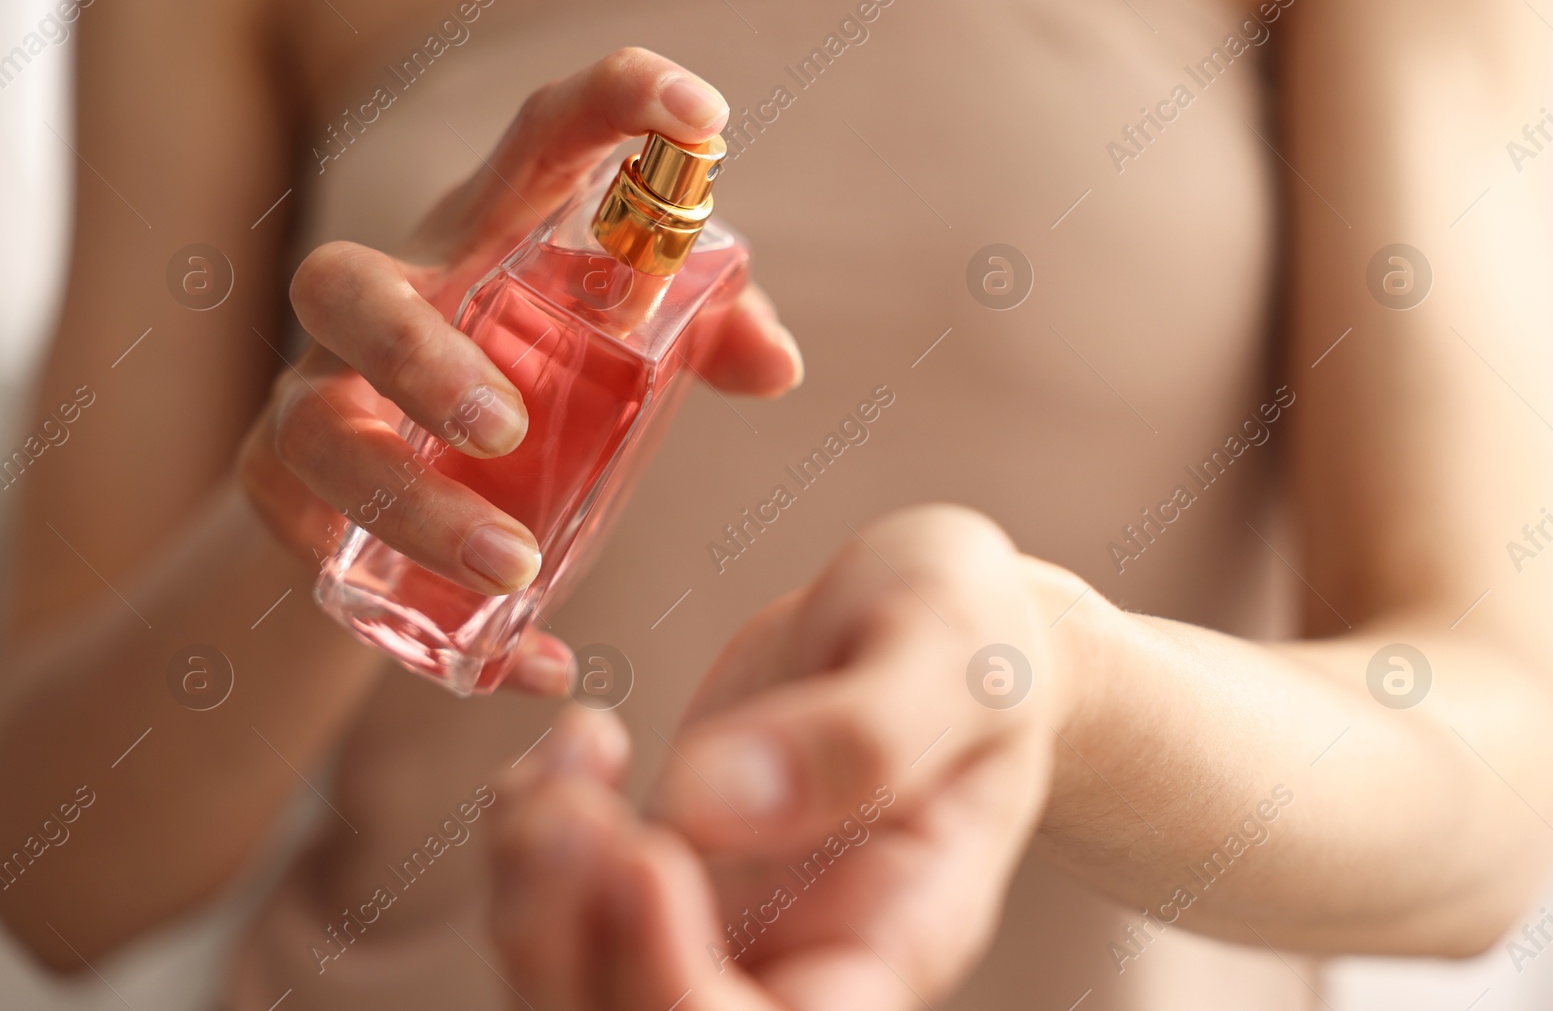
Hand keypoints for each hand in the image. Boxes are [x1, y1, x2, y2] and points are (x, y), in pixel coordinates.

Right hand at [236, 47, 802, 691]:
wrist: (391, 489)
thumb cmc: (527, 384)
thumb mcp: (619, 352)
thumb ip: (705, 338)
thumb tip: (779, 365)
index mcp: (484, 239)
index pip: (540, 137)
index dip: (618, 100)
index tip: (705, 116)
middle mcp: (385, 304)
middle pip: (351, 288)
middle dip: (419, 356)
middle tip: (502, 427)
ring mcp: (316, 400)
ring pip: (315, 439)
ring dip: (410, 508)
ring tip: (515, 570)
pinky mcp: (282, 496)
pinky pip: (321, 558)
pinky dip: (421, 617)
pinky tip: (532, 662)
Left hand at [487, 506, 1068, 1007]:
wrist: (952, 623)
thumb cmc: (977, 639)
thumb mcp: (953, 654)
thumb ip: (859, 733)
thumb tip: (705, 802)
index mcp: (898, 934)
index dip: (673, 985)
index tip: (648, 852)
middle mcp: (801, 958)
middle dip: (562, 944)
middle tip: (568, 804)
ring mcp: (725, 920)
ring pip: (575, 985)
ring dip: (529, 891)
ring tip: (576, 754)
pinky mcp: (669, 868)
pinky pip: (558, 903)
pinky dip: (527, 836)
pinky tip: (577, 746)